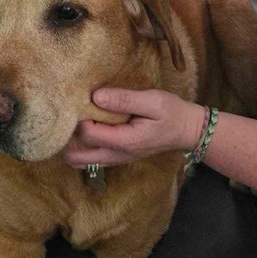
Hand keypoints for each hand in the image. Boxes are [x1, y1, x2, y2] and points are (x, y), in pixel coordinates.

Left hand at [64, 88, 205, 167]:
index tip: (83, 99)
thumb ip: (124, 99)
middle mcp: (115, 156)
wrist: (187, 130)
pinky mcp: (116, 156)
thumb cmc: (172, 113)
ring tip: (79, 120)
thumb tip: (95, 96)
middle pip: (76, 156)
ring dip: (74, 143)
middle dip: (69, 136)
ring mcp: (115, 159)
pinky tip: (88, 127)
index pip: (87, 133)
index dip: (80, 116)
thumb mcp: (152, 101)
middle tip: (74, 114)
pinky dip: (83, 146)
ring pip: (80, 160)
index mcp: (123, 141)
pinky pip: (90, 158)